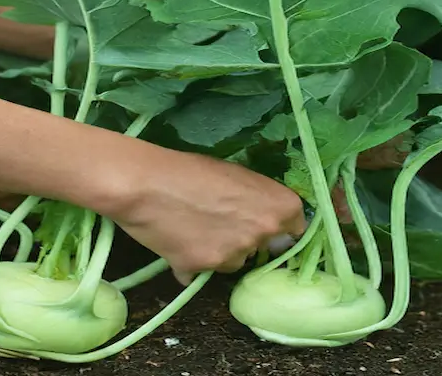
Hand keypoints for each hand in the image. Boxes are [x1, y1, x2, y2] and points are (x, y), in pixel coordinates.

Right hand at [107, 151, 305, 284]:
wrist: (145, 183)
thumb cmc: (189, 168)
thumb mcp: (233, 173)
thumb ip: (255, 198)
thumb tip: (258, 216)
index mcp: (279, 206)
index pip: (295, 228)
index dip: (276, 226)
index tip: (259, 222)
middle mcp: (263, 233)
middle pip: (261, 247)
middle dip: (243, 238)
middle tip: (216, 221)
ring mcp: (234, 255)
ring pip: (232, 262)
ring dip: (217, 253)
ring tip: (189, 229)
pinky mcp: (204, 270)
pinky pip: (200, 272)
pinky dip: (189, 262)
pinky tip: (173, 241)